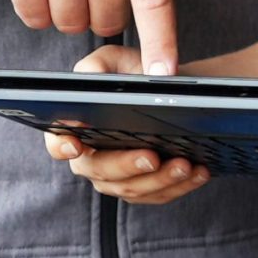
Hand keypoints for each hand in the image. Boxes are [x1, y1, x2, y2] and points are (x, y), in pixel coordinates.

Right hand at [42, 45, 216, 204]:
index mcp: (75, 129)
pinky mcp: (142, 189)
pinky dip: (180, 186)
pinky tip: (199, 172)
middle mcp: (90, 159)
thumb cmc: (133, 74)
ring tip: (185, 164)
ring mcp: (115, 179)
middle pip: (103, 172)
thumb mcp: (114, 61)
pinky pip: (158, 195)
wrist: (167, 89)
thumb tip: (90, 80)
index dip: (61, 146)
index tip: (77, 145)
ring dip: (161, 180)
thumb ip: (96, 68)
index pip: (58, 143)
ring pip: (133, 189)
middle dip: (128, 165)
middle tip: (152, 156)